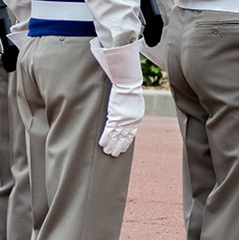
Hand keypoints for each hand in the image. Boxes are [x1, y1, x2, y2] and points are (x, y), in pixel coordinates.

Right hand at [92, 41, 143, 156]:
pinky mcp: (114, 118)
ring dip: (111, 145)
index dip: (126, 142)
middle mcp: (130, 123)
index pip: (131, 135)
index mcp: (136, 119)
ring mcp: (122, 121)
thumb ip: (131, 110)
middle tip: (114, 154)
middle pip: (123, 138)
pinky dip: (105, 139)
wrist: (128, 85)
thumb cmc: (131, 89)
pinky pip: (109, 132)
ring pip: (116, 137)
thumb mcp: (135, 102)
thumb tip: (127, 111)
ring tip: (107, 152)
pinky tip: (102, 145)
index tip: (123, 148)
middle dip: (118, 147)